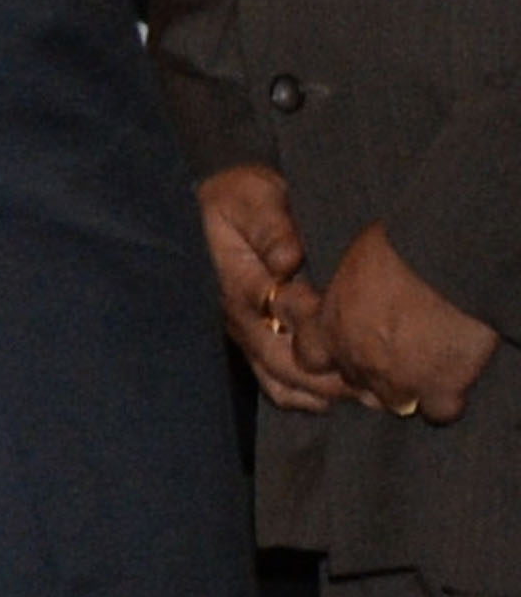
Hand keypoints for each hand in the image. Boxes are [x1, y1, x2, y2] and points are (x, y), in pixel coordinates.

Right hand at [202, 165, 349, 411]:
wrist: (215, 205)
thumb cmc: (240, 198)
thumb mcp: (253, 197)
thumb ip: (271, 225)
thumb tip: (290, 259)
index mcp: (241, 282)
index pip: (284, 319)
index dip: (324, 334)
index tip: (364, 339)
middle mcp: (242, 317)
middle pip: (284, 364)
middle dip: (331, 379)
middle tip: (382, 386)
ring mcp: (246, 333)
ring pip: (282, 382)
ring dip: (324, 393)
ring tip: (369, 396)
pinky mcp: (252, 341)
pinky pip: (275, 385)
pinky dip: (307, 398)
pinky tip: (340, 394)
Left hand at [303, 223, 500, 425]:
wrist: (449, 261)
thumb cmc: (397, 246)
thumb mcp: (351, 256)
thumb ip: (340, 281)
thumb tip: (332, 277)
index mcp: (329, 326)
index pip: (309, 358)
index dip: (327, 349)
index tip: (343, 337)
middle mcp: (357, 361)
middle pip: (354, 381)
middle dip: (369, 367)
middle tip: (392, 346)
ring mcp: (397, 381)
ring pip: (394, 401)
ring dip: (405, 385)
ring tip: (424, 359)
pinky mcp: (440, 390)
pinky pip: (439, 412)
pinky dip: (445, 399)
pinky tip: (452, 377)